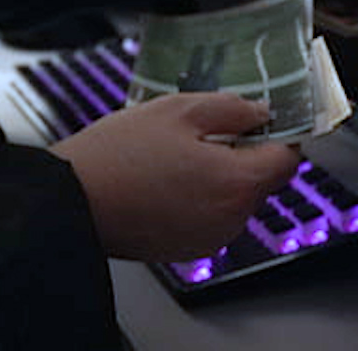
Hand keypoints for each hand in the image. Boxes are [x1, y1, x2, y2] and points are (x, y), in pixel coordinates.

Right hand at [50, 93, 302, 260]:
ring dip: (217, 176)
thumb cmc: (117, 156)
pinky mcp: (185, 249)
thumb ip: (231, 109)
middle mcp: (230, 219)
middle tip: (202, 131)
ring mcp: (208, 239)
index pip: (286, 159)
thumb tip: (260, 112)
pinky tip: (162, 180)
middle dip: (241, 154)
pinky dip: (196, 198)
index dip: (278, 134)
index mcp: (236, 183)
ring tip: (172, 155)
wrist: (70, 202)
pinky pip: (208, 217)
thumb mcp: (177, 110)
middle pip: (260, 180)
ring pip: (232, 199)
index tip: (263, 120)